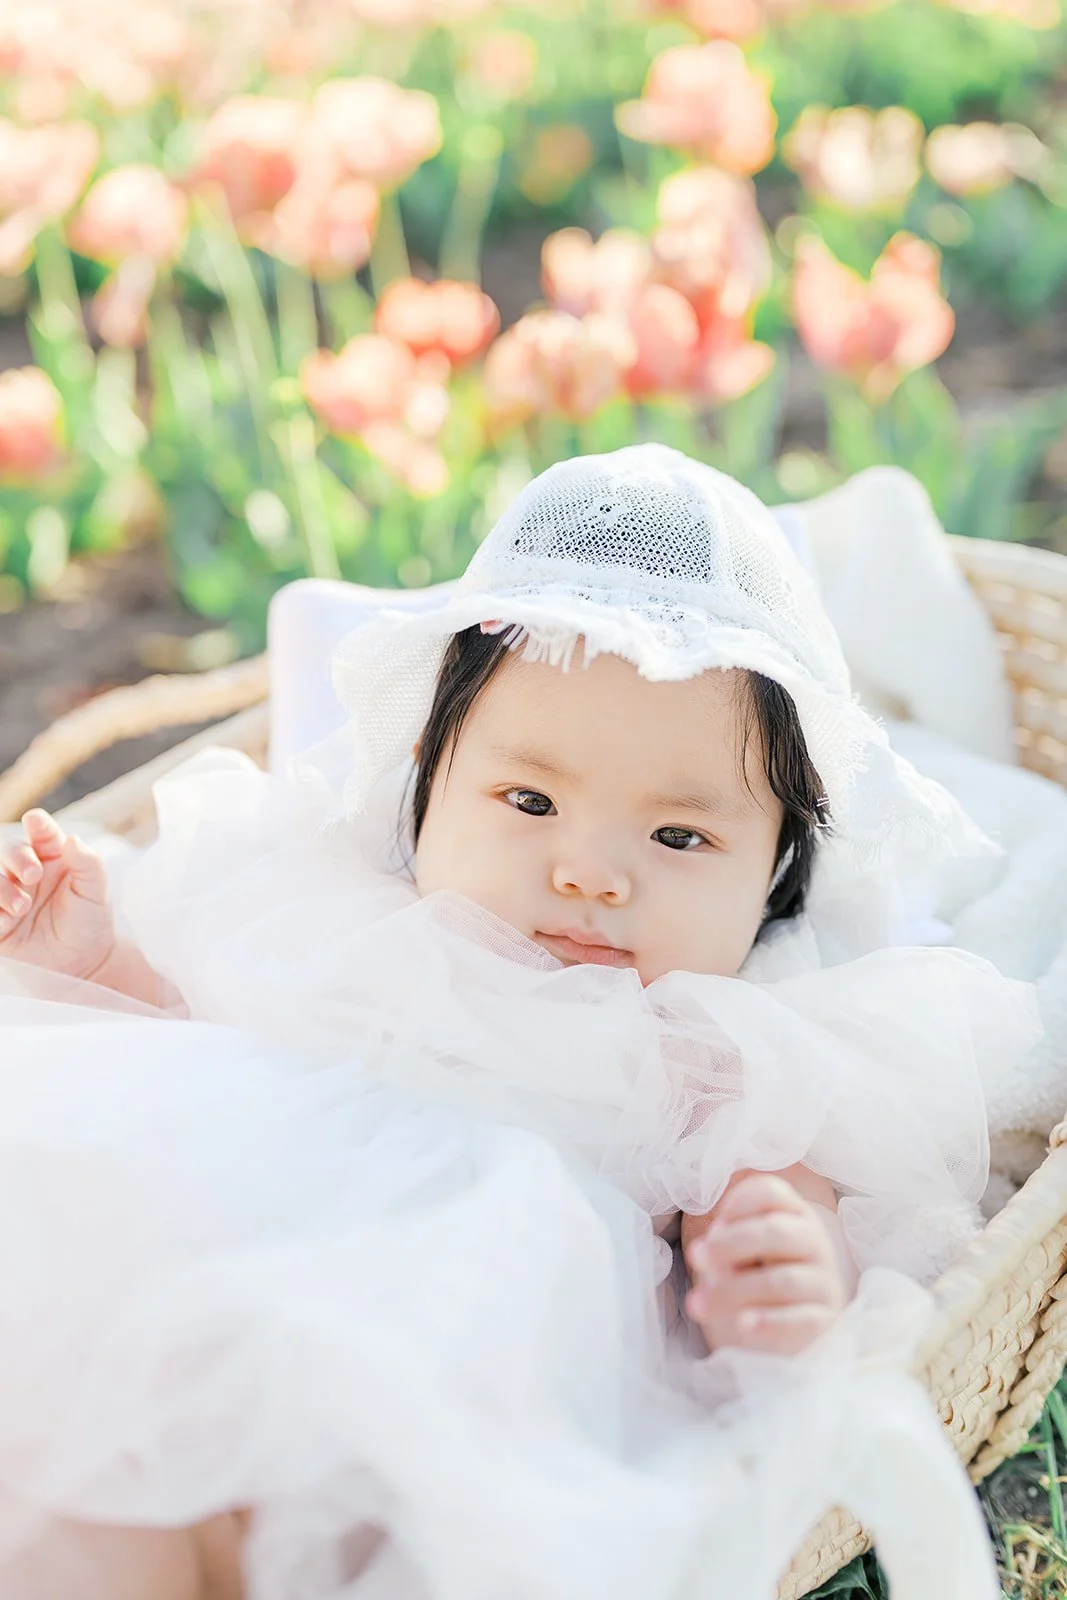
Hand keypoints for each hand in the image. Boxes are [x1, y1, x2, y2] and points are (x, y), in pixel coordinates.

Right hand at [0, 809, 116, 981]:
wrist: (85, 962)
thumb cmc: (91, 920)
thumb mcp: (96, 892)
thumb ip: (88, 864)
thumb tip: (73, 839)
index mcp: (52, 857)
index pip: (41, 833)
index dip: (37, 823)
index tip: (35, 821)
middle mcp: (27, 872)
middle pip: (9, 851)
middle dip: (17, 857)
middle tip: (32, 875)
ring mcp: (10, 896)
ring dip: (1, 888)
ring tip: (22, 906)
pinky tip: (6, 921)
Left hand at [683, 1173, 847, 1356]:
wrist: (800, 1324)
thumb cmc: (764, 1276)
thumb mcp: (746, 1254)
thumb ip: (729, 1248)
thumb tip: (709, 1254)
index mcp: (794, 1216)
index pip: (770, 1193)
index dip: (738, 1204)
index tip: (713, 1227)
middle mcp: (814, 1243)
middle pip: (776, 1232)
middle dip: (730, 1244)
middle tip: (696, 1257)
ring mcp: (822, 1283)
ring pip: (781, 1281)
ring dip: (733, 1290)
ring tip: (697, 1303)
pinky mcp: (823, 1321)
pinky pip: (799, 1320)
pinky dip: (769, 1322)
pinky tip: (743, 1324)